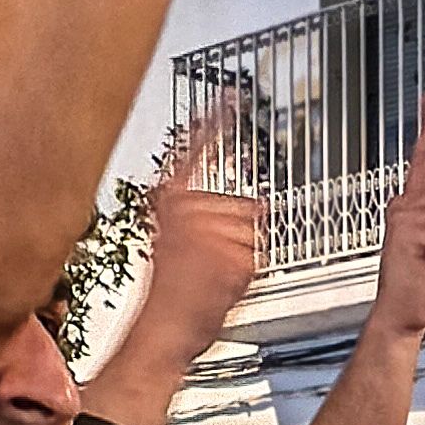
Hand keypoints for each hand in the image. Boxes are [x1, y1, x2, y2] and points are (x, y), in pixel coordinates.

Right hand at [115, 113, 257, 376]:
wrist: (164, 329)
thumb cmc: (170, 294)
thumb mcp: (176, 243)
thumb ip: (205, 217)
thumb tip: (260, 203)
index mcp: (171, 202)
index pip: (195, 153)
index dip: (214, 124)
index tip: (230, 96)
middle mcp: (186, 210)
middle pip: (245, 206)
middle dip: (238, 236)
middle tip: (211, 263)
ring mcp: (207, 231)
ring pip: (254, 232)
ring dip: (242, 258)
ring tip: (213, 276)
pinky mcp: (226, 253)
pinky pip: (256, 256)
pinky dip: (246, 274)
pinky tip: (221, 284)